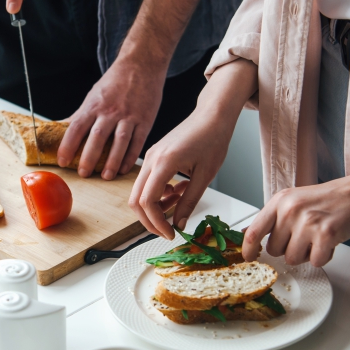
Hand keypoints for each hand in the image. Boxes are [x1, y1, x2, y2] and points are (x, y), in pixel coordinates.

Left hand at [57, 59, 164, 179]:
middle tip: (83, 174)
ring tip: (105, 176)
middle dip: (89, 158)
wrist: (142, 64)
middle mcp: (110, 111)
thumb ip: (81, 114)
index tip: (62, 161)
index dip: (67, 146)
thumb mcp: (94, 95)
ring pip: (119, 142)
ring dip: (112, 161)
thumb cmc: (115, 82)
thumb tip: (61, 127)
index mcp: (94, 105)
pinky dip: (130, 157)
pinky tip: (124, 169)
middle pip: (97, 138)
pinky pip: (137, 142)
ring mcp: (129, 116)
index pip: (76, 128)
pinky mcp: (145, 120)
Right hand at [128, 59, 256, 239]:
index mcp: (164, 162)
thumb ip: (190, 202)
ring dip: (155, 206)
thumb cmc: (212, 138)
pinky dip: (158, 194)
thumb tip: (179, 224)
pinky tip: (177, 191)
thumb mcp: (205, 176)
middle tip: (167, 230)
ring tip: (178, 205)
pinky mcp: (153, 156)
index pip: (148, 201)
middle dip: (149, 220)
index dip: (157, 222)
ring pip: (139, 192)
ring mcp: (150, 157)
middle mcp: (151, 159)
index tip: (170, 233)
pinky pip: (147, 182)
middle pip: (136, 200)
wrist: (212, 115)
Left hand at [243, 152, 349, 266]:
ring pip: (292, 258)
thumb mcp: (295, 200)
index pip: (253, 231)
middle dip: (288, 249)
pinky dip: (323, 256)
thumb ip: (273, 218)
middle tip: (305, 236)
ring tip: (317, 237)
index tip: (248, 258)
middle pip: (273, 250)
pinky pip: (314, 261)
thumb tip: (248, 235)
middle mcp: (291, 210)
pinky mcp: (326, 234)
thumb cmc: (331, 198)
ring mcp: (308, 222)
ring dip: (305, 254)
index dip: (247, 249)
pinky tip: (329, 241)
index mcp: (280, 200)